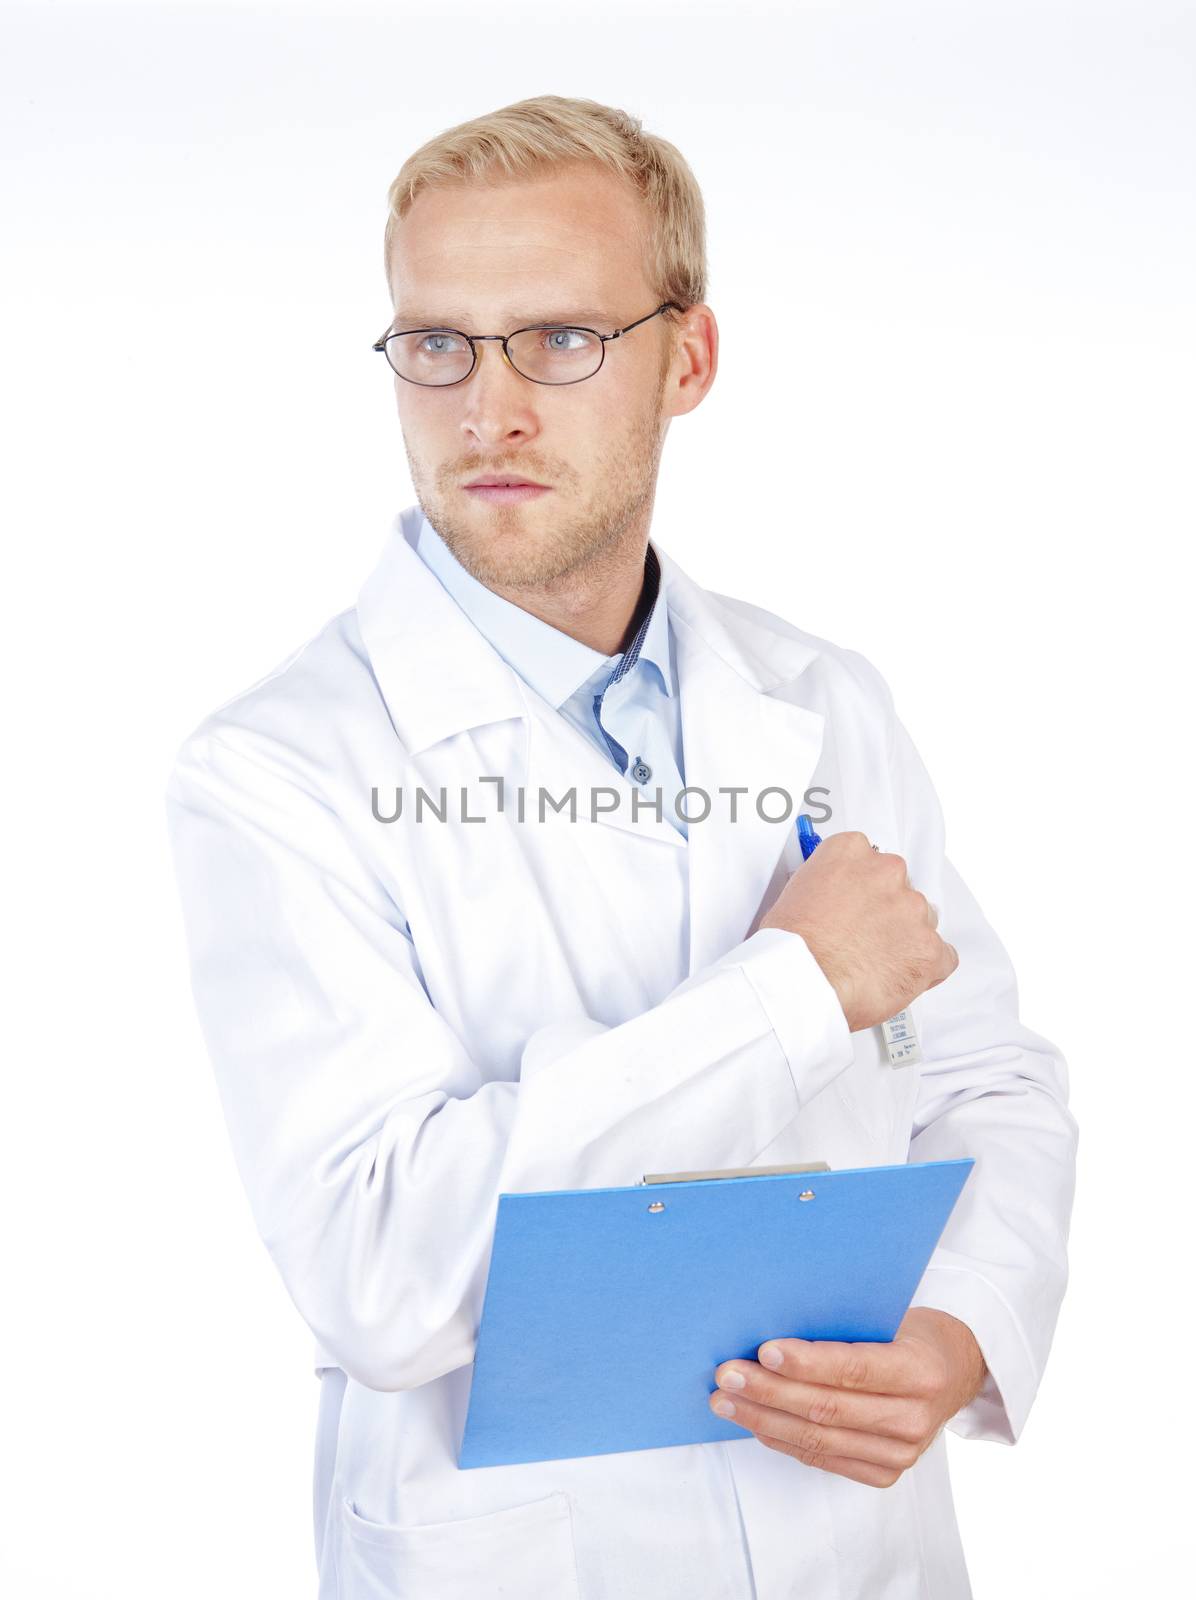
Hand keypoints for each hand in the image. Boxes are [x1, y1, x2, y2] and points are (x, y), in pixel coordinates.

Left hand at [707, 1308, 987, 1487]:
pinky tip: (755, 1422)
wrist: (953, 1371)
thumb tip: (772, 1325)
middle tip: (727, 1375)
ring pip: (818, 1439)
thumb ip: (844, 1327)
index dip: (807, 1363)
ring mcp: (901, 1453)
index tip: (764, 1351)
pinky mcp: (885, 1473)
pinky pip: (823, 1458)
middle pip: (828, 1408)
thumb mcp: (890, 1316)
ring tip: (725, 1402)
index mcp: (921, 1371)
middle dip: (769, 1392)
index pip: (855, 1369)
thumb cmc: (909, 1332)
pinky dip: (784, 1440)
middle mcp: (914, 1418)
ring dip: (764, 1419)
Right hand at [758, 831, 957, 1029]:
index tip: (857, 902)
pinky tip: (898, 977)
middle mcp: (887, 873)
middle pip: (900, 887)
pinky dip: (924, 969)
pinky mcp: (929, 948)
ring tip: (874, 963)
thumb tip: (833, 901)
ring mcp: (912, 909)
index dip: (864, 887)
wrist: (802, 981)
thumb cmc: (792, 947)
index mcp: (851, 852)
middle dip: (886, 912)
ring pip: (921, 921)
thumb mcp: (794, 894)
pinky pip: (941, 957)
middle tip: (863, 938)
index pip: (870, 857)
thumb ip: (826, 887)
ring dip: (904, 939)